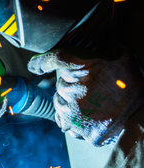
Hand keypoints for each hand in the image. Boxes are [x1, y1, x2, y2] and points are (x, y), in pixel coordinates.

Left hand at [28, 49, 142, 145]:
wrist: (143, 117)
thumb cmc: (132, 85)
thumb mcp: (120, 57)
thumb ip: (103, 47)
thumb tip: (97, 38)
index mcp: (82, 68)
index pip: (53, 59)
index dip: (41, 62)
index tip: (34, 65)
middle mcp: (72, 90)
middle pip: (60, 85)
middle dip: (71, 85)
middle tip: (93, 88)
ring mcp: (73, 111)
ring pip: (60, 104)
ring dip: (71, 103)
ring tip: (94, 103)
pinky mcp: (76, 129)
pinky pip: (66, 123)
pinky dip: (74, 120)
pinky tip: (90, 116)